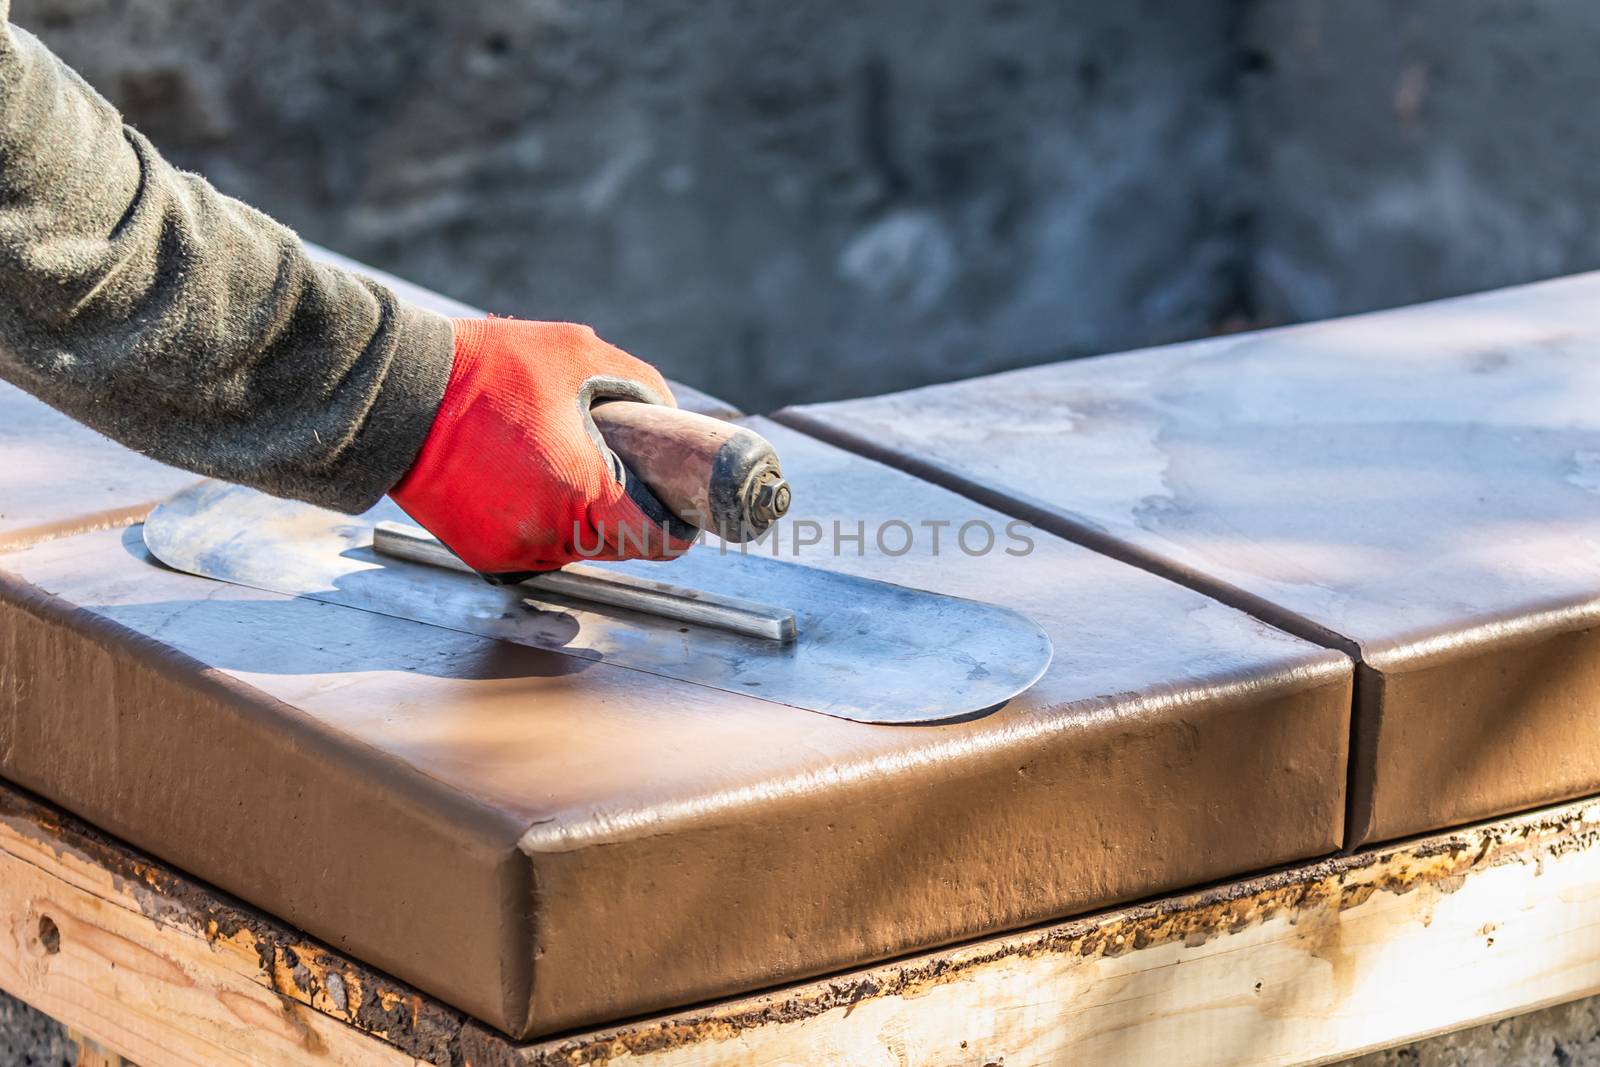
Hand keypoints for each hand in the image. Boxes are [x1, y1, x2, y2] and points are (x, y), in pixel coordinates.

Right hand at [390, 317, 691, 572]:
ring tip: (560, 466)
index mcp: (580, 490)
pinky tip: (526, 481)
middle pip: (618, 546)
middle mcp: (547, 533)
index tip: (677, 503)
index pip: (656, 539)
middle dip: (624, 513)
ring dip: (581, 520)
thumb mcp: (577, 353)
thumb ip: (639, 383)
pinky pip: (535, 548)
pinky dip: (541, 523)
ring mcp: (512, 550)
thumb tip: (668, 415)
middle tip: (614, 468)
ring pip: (576, 550)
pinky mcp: (482, 555)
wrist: (395, 392)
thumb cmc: (487, 367)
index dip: (674, 521)